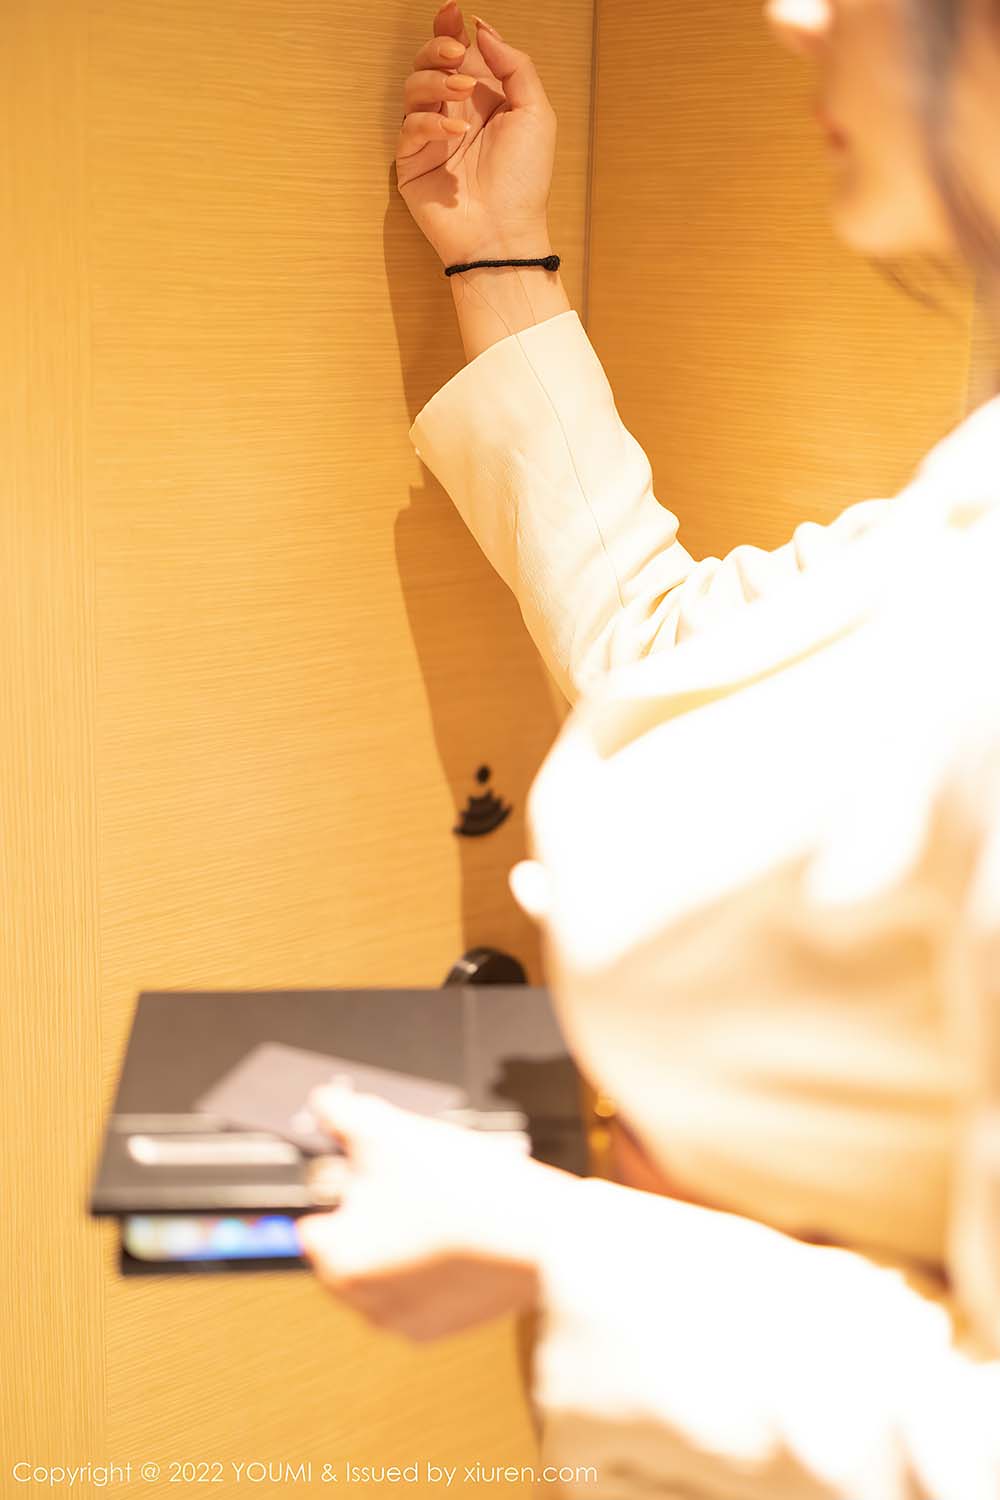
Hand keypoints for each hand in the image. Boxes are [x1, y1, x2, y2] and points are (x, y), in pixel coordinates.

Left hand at [296, 1084, 573, 1341]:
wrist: (543, 1235)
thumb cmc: (463, 1188)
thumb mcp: (390, 1131)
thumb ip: (340, 1114)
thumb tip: (323, 1105)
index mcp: (338, 1263)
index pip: (312, 1217)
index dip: (341, 1181)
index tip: (369, 1165)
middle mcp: (363, 1304)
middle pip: (349, 1241)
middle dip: (371, 1209)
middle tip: (411, 1177)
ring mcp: (406, 1321)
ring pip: (386, 1263)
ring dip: (400, 1236)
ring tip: (440, 1200)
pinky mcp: (444, 1326)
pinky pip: (421, 1286)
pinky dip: (433, 1263)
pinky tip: (458, 1230)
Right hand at [396, 3, 556, 268]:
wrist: (505, 234)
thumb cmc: (524, 182)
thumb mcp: (535, 113)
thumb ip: (515, 66)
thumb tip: (482, 30)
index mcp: (482, 99)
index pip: (457, 53)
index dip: (448, 29)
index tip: (452, 12)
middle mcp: (453, 112)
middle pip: (428, 63)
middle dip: (437, 49)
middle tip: (456, 54)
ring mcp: (430, 137)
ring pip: (413, 87)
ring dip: (435, 80)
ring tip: (461, 91)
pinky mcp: (412, 162)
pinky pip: (410, 127)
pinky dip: (431, 121)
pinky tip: (456, 130)